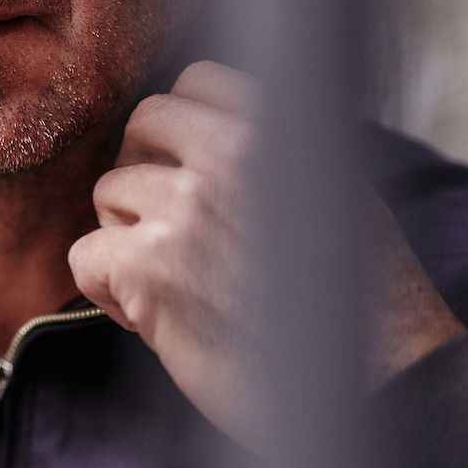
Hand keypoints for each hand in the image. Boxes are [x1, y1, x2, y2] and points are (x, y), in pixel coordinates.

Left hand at [67, 60, 463, 446]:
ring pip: (107, 192)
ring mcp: (188, 206)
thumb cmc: (362, 305)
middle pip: (141, 124)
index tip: (190, 175)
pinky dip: (108, 293)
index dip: (181, 131)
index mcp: (285, 128)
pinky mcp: (152, 266)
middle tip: (171, 232)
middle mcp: (234, 153)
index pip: (197, 80)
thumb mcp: (337, 194)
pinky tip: (155, 321)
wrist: (383, 387)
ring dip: (127, 239)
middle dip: (144, 172)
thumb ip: (275, 154)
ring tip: (176, 286)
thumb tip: (206, 134)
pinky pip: (85, 255)